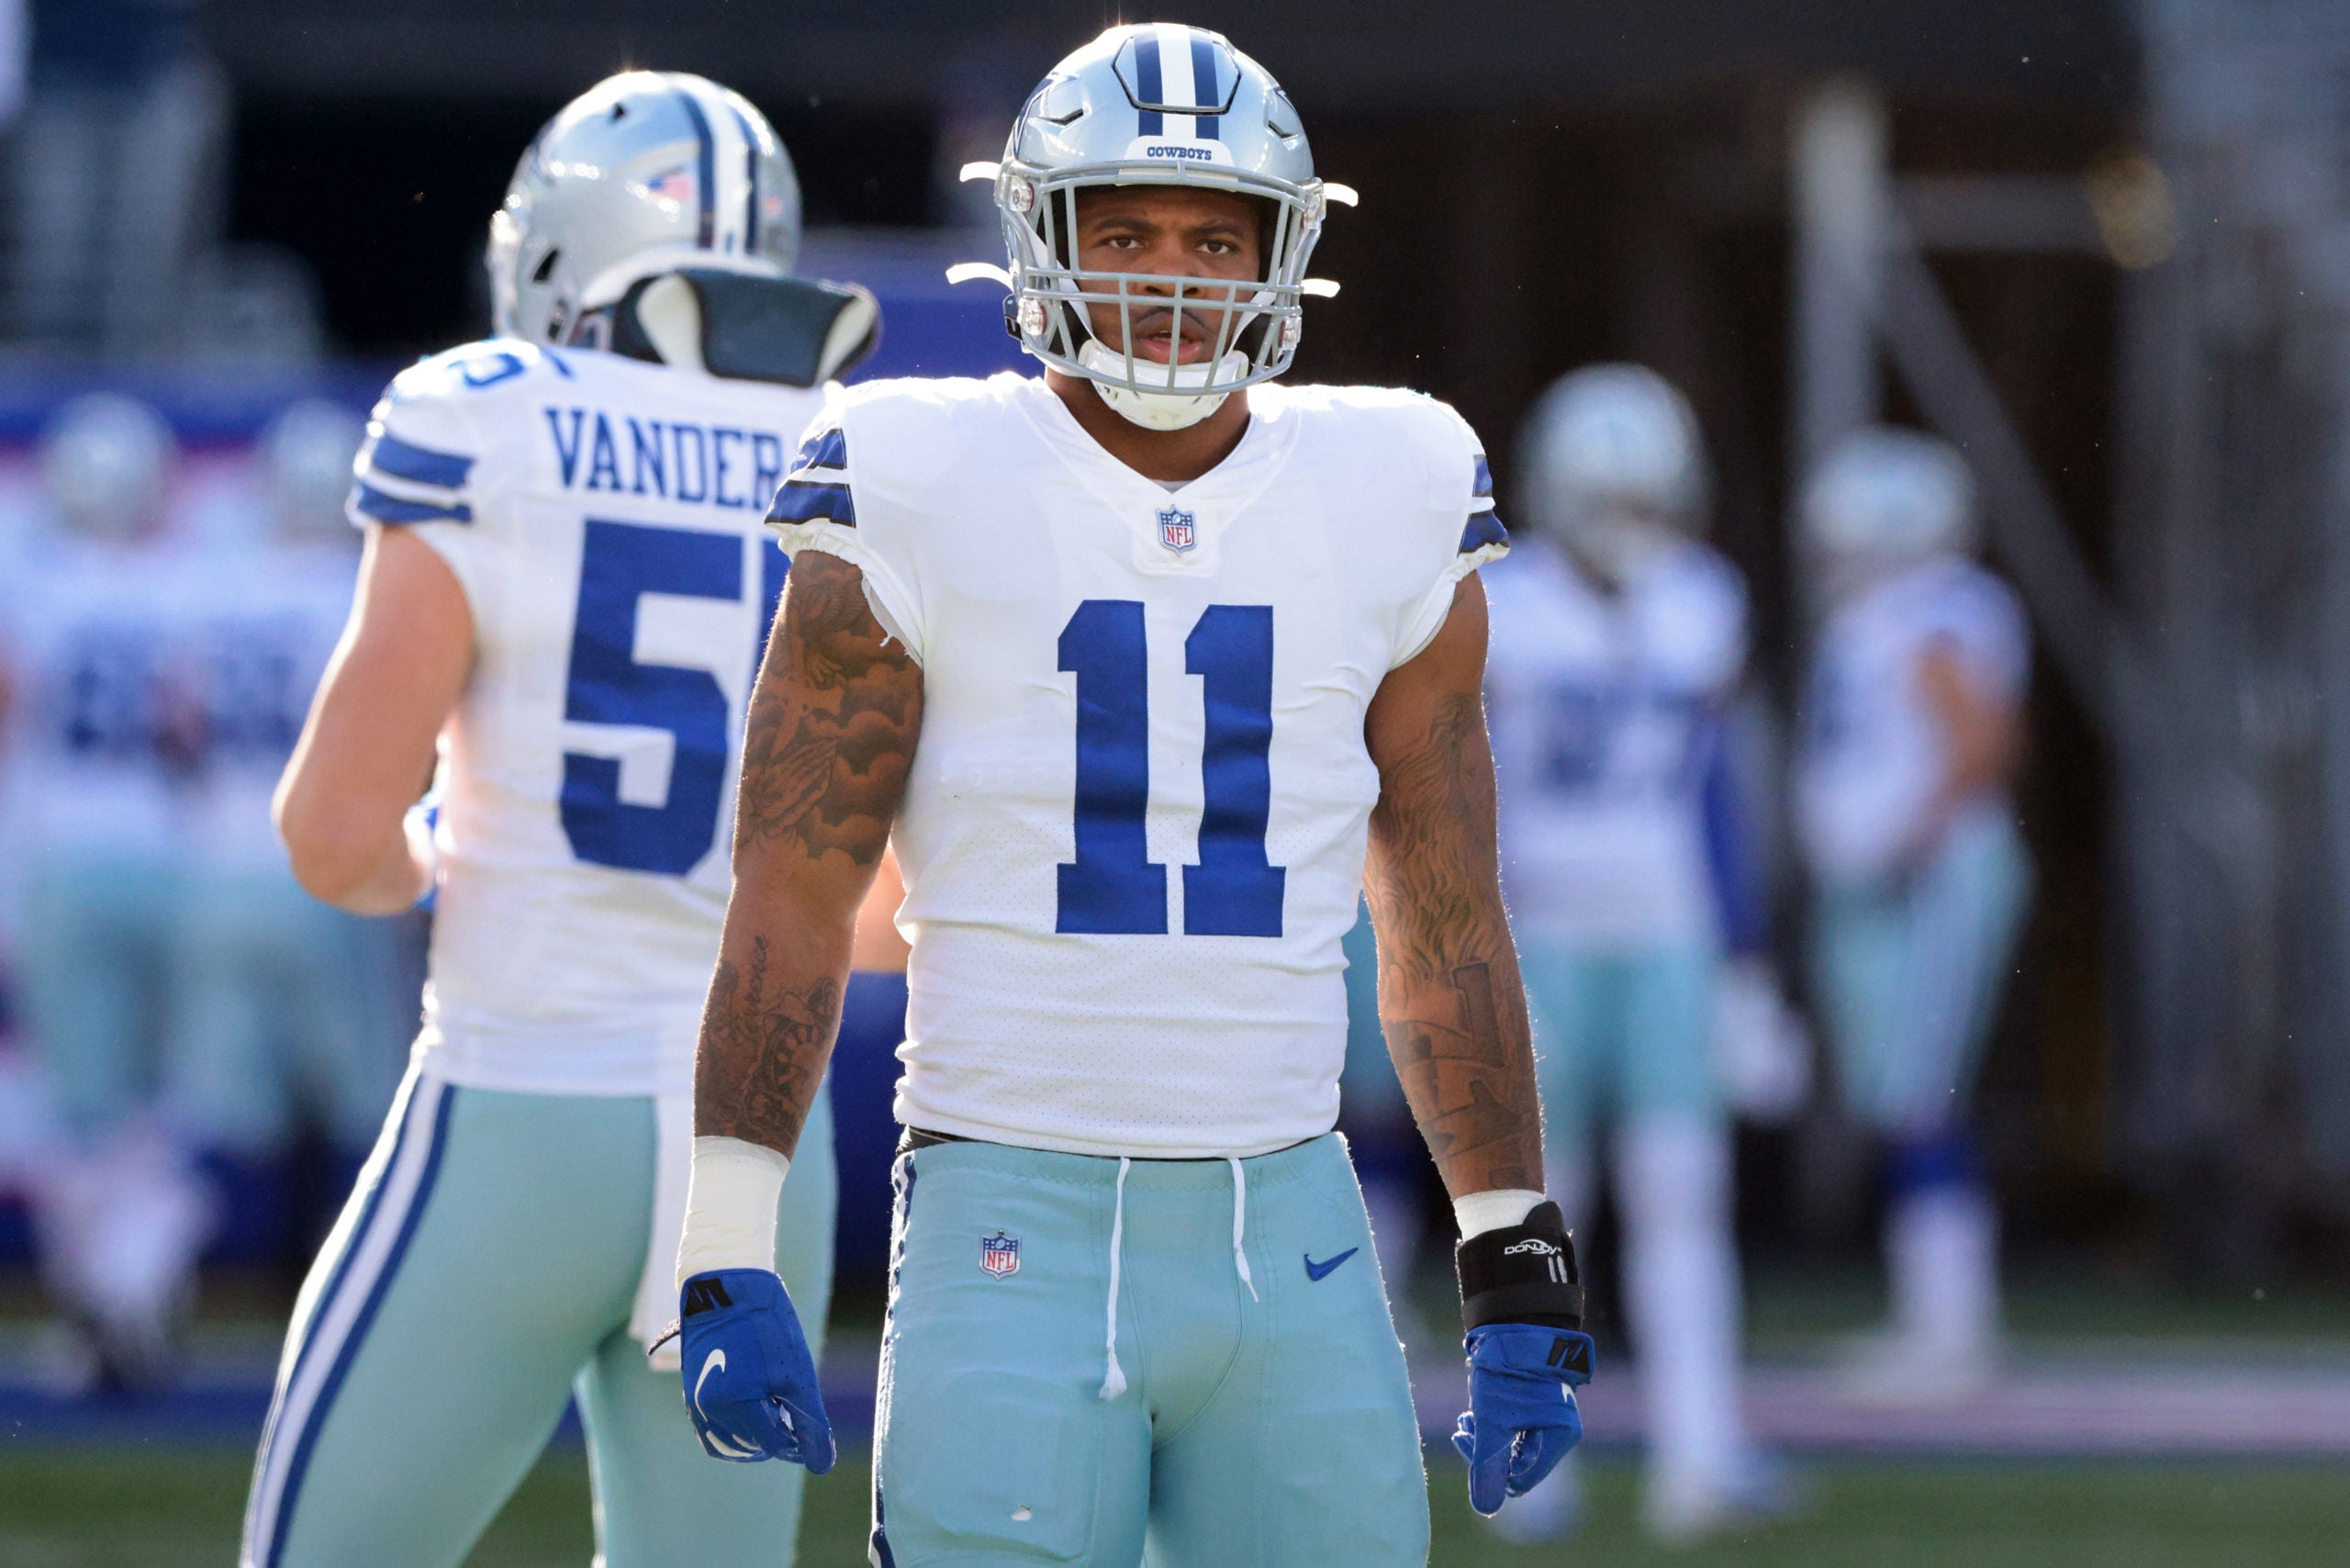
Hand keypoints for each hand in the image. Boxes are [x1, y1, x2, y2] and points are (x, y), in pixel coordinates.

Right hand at [665, 1268, 833, 1469]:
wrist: (727, 1290)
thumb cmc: (767, 1328)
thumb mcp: (797, 1374)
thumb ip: (811, 1423)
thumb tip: (823, 1465)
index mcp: (735, 1404)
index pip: (773, 1444)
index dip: (796, 1440)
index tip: (809, 1426)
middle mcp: (708, 1410)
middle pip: (752, 1445)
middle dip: (777, 1436)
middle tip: (793, 1412)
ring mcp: (695, 1405)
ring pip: (731, 1444)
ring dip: (756, 1438)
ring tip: (776, 1413)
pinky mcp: (691, 1397)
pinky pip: (713, 1433)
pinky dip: (736, 1434)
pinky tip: (755, 1417)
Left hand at [1450, 1323, 1592, 1515]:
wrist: (1514, 1319)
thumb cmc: (1506, 1369)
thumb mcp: (1492, 1419)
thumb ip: (1487, 1464)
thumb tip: (1485, 1509)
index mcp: (1560, 1437)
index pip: (1520, 1480)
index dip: (1490, 1470)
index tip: (1468, 1441)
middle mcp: (1560, 1431)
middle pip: (1516, 1464)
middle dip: (1485, 1450)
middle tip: (1463, 1428)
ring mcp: (1549, 1418)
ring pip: (1511, 1446)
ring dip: (1485, 1437)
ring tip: (1466, 1418)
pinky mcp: (1537, 1406)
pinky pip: (1514, 1430)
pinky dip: (1493, 1425)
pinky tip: (1476, 1412)